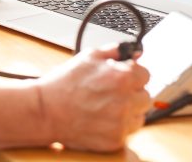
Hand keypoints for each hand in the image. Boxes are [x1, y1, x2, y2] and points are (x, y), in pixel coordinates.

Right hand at [36, 44, 150, 151]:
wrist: (46, 110)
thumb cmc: (63, 84)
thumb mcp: (88, 57)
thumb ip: (114, 51)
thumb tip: (133, 50)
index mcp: (122, 77)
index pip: (146, 75)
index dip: (132, 75)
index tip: (122, 78)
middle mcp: (126, 101)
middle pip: (145, 97)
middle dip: (132, 93)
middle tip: (111, 93)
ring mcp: (122, 123)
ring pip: (139, 116)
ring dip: (128, 111)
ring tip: (105, 107)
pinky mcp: (116, 140)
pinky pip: (127, 132)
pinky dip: (117, 126)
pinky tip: (101, 118)